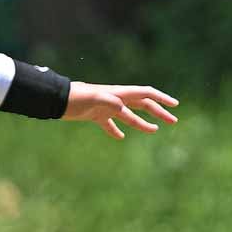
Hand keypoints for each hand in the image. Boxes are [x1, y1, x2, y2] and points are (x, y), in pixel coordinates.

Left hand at [62, 81, 178, 140]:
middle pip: (142, 105)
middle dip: (158, 112)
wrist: (57, 100)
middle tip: (173, 121)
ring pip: (129, 116)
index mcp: (119, 93)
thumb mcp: (93, 99)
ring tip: (154, 130)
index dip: (161, 99)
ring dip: (143, 123)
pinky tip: (120, 137)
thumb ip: (108, 101)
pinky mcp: (95, 116)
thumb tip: (121, 107)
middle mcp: (115, 99)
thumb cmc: (75, 97)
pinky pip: (109, 124)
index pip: (145, 94)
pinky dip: (116, 130)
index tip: (174, 105)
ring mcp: (106, 108)